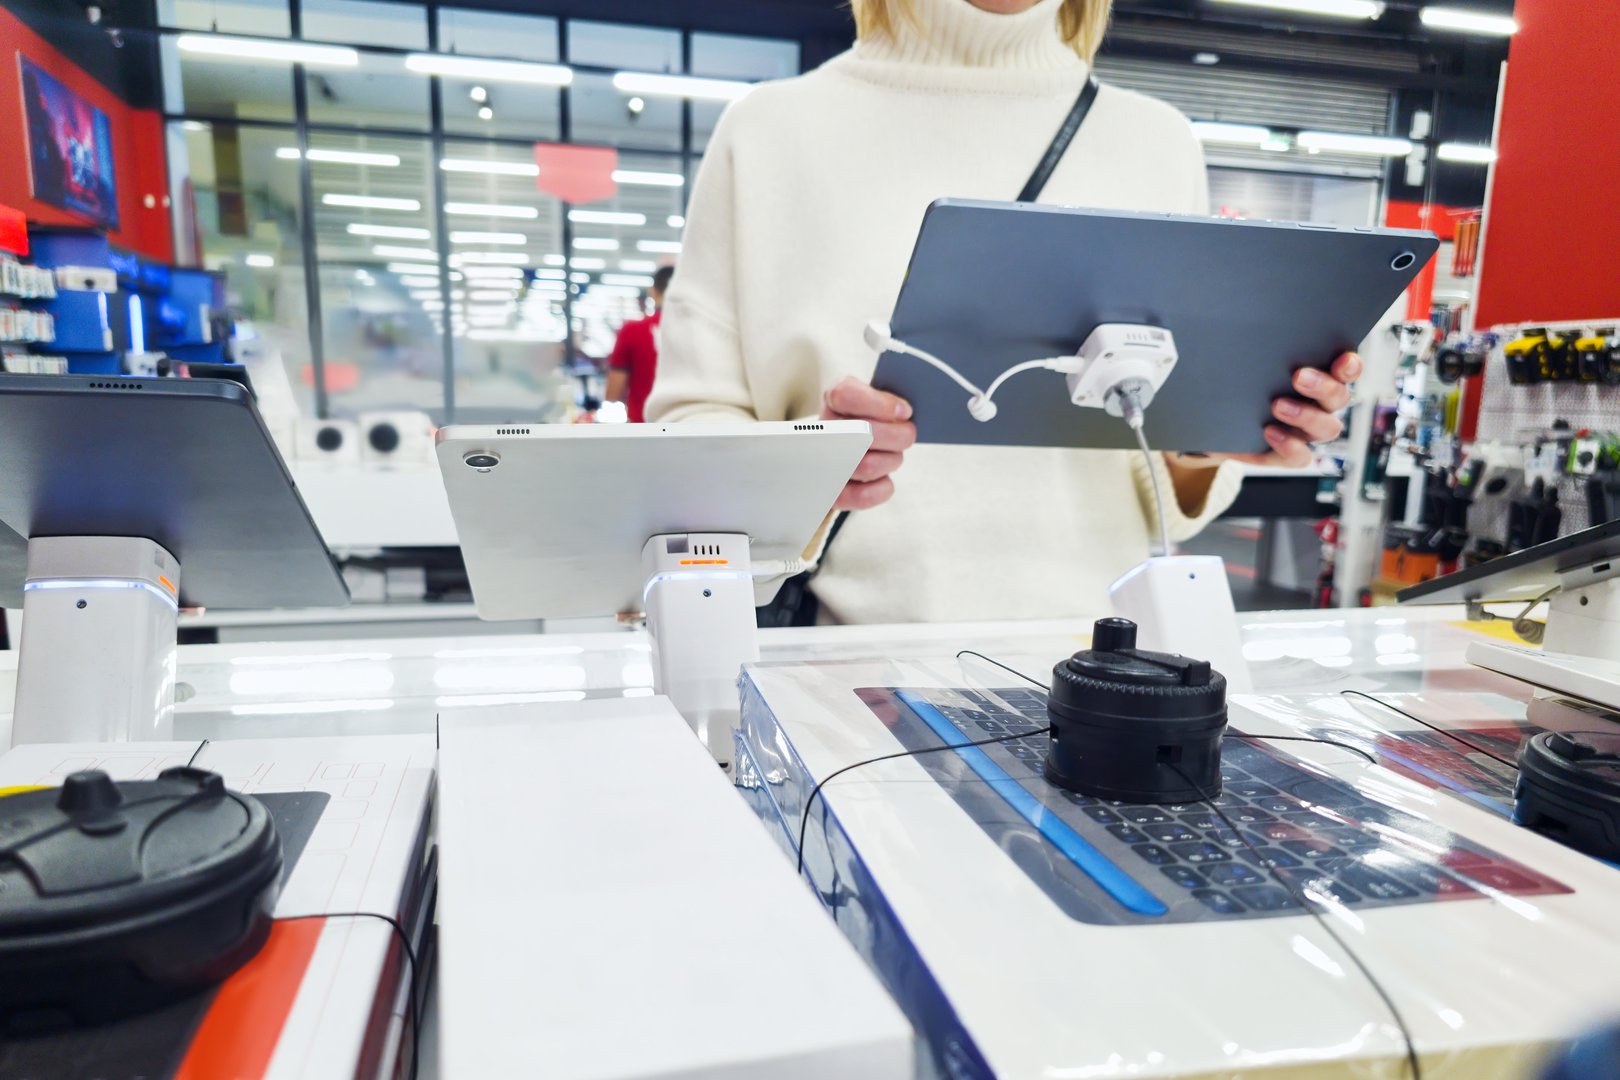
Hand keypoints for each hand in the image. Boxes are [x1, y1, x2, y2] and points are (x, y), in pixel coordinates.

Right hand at [820, 376, 916, 509]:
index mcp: (832, 401)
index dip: (881, 405)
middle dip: (898, 436)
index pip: (844, 395)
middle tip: (907, 434)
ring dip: (891, 460)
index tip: (904, 411)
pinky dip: (883, 487)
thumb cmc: (866, 419)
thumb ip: (885, 397)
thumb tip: (903, 413)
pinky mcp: (833, 495)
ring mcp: (824, 465)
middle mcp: (822, 432)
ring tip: (893, 454)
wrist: (843, 445)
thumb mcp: (873, 396)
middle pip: (864, 434)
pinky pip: (863, 496)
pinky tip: (884, 477)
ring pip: (868, 466)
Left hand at [1172, 351, 1360, 469]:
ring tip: (1277, 405)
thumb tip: (1250, 316)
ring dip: (1306, 416)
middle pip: (1339, 397)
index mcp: (1318, 375)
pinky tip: (1269, 432)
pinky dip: (1290, 446)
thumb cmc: (1235, 380)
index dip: (1350, 365)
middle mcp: (1319, 404)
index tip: (1342, 359)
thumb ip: (1256, 342)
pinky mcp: (1288, 453)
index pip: (1346, 369)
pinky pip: (1302, 457)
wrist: (1212, 418)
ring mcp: (1306, 431)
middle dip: (1323, 386)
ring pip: (1327, 428)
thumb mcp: (1242, 357)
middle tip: (1298, 376)